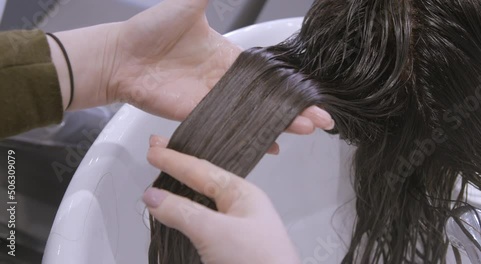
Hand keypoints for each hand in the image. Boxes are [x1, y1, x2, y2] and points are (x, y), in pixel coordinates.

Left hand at [50, 0, 332, 134]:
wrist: (122, 55)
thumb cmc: (151, 29)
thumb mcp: (188, 4)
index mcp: (229, 57)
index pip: (267, 74)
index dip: (290, 84)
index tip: (312, 92)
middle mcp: (225, 82)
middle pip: (267, 99)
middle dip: (295, 109)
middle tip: (320, 120)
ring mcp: (213, 100)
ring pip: (253, 116)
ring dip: (279, 124)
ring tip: (304, 130)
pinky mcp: (198, 114)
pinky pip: (228, 128)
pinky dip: (248, 137)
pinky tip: (269, 146)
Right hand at [143, 135, 299, 263]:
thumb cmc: (262, 262)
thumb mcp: (216, 232)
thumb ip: (183, 212)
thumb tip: (155, 197)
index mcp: (242, 194)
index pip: (202, 169)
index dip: (175, 159)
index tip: (154, 151)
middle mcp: (238, 208)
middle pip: (202, 180)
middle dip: (177, 167)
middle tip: (156, 153)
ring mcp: (232, 228)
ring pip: (200, 203)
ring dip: (178, 192)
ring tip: (161, 181)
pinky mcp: (226, 248)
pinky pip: (200, 223)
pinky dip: (183, 216)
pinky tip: (174, 214)